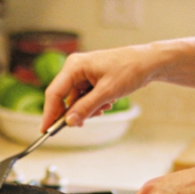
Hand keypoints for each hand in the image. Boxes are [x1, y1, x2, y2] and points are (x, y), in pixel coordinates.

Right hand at [39, 44, 163, 131]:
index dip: (49, 113)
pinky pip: (84, 98)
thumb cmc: (129, 69)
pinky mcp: (91, 80)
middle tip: (83, 123)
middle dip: (75, 112)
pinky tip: (107, 103)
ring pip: (75, 101)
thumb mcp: (106, 92)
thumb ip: (85, 108)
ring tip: (105, 106)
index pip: (54, 93)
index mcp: (74, 66)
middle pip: (64, 98)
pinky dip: (93, 105)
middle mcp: (75, 68)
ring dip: (88, 109)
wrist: (148, 63)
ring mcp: (83, 74)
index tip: (46, 130)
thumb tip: (69, 121)